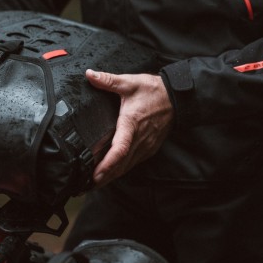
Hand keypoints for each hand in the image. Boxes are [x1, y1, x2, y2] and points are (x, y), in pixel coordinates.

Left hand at [86, 70, 172, 186]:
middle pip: (121, 165)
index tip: (96, 175)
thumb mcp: (130, 82)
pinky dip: (121, 170)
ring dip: (111, 177)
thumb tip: (90, 75)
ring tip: (94, 185)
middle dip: (104, 177)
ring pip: (127, 167)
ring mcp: (146, 145)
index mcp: (132, 123)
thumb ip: (109, 80)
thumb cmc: (153, 91)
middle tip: (85, 187)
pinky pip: (133, 163)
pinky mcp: (149, 148)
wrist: (177, 98)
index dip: (108, 164)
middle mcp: (140, 139)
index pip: (121, 149)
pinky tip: (111, 174)